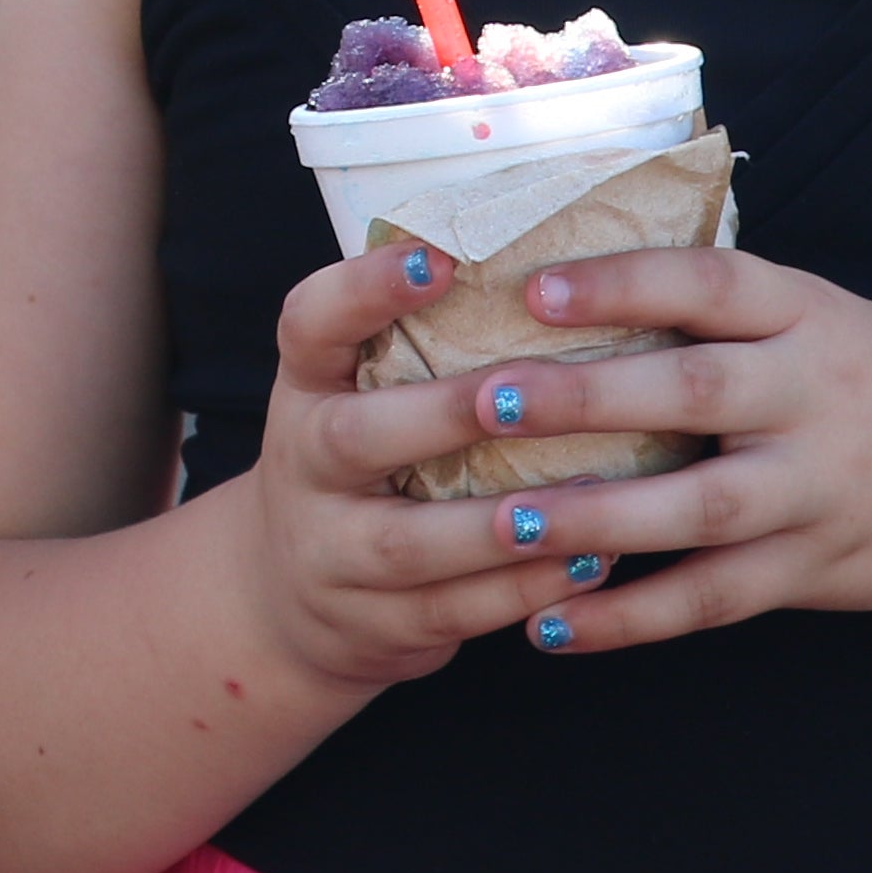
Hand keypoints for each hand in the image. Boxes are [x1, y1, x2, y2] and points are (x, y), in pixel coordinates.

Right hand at [231, 243, 605, 690]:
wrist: (280, 597)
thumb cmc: (362, 463)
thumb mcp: (360, 392)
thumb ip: (428, 341)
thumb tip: (562, 247)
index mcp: (306, 387)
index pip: (310, 325)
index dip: (364, 289)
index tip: (438, 257)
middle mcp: (305, 466)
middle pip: (353, 439)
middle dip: (439, 418)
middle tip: (518, 396)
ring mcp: (331, 553)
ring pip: (408, 544)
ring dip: (497, 526)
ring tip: (585, 501)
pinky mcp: (372, 625)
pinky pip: (451, 613)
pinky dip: (521, 592)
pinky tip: (591, 564)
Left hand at [458, 247, 871, 652]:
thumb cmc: (868, 377)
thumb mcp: (812, 317)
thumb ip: (715, 312)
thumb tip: (559, 285)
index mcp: (807, 314)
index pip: (710, 285)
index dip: (624, 282)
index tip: (534, 289)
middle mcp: (816, 397)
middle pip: (696, 392)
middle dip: (589, 398)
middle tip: (490, 400)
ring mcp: (819, 491)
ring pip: (700, 509)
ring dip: (595, 519)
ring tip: (502, 523)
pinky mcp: (813, 571)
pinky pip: (712, 599)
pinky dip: (630, 618)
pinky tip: (550, 624)